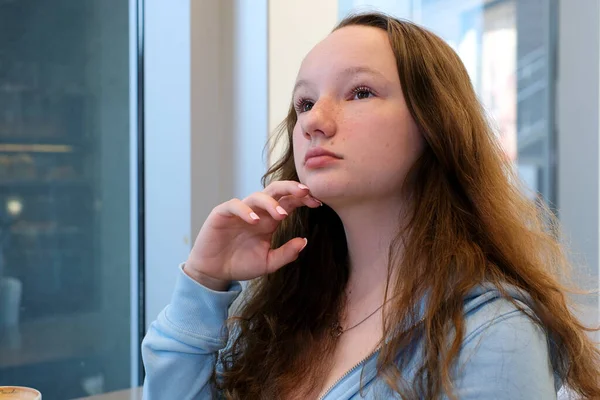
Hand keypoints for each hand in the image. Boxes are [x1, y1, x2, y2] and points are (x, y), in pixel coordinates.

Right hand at [184, 181, 321, 290]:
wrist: (214, 272)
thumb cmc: (240, 264)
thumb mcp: (268, 263)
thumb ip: (286, 254)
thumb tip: (304, 241)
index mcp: (269, 220)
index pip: (288, 202)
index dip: (302, 199)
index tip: (318, 202)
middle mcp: (257, 212)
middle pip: (275, 191)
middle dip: (291, 188)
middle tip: (305, 192)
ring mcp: (239, 211)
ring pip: (257, 196)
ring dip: (271, 203)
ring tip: (281, 215)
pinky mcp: (222, 214)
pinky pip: (235, 205)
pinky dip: (245, 211)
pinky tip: (255, 221)